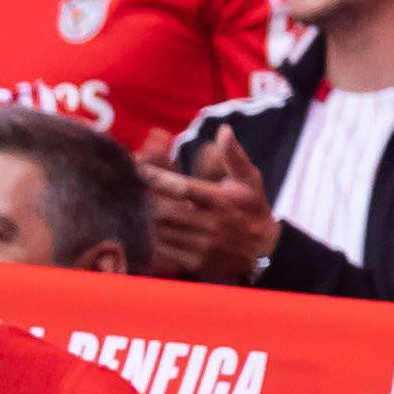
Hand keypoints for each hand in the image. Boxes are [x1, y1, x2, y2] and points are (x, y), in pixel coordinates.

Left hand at [142, 128, 275, 282]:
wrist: (265, 252)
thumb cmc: (253, 208)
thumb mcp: (249, 180)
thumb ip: (233, 155)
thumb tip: (223, 130)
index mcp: (220, 200)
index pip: (183, 188)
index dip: (158, 179)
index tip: (139, 170)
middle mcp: (211, 224)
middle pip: (165, 211)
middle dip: (146, 199)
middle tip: (129, 188)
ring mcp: (202, 246)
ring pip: (161, 231)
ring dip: (146, 218)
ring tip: (133, 206)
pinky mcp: (195, 263)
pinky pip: (164, 250)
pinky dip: (152, 239)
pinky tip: (144, 228)